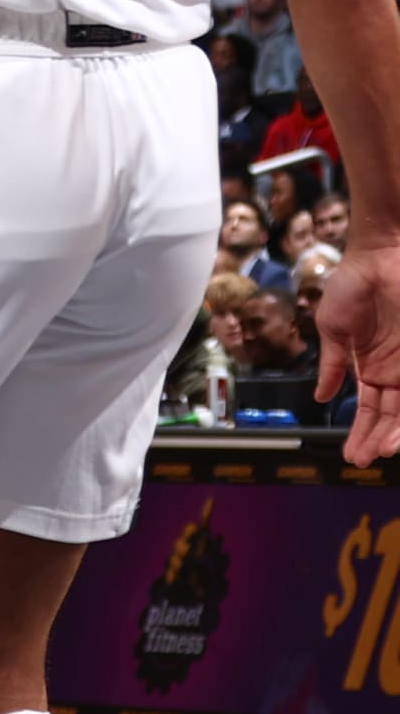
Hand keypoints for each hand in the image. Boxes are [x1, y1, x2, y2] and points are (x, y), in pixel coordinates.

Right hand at [318, 241, 399, 460]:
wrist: (378, 255)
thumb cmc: (352, 284)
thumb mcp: (332, 329)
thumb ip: (331, 365)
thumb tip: (320, 396)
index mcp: (370, 365)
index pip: (368, 408)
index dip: (360, 431)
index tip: (351, 453)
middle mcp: (393, 370)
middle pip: (389, 415)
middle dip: (377, 439)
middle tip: (364, 458)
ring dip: (394, 432)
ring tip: (381, 450)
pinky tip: (396, 432)